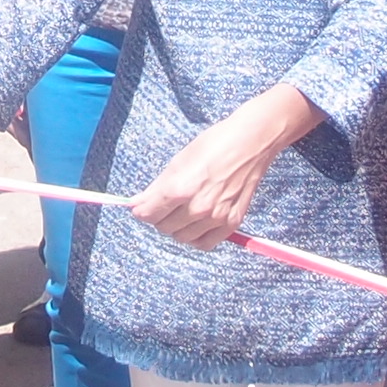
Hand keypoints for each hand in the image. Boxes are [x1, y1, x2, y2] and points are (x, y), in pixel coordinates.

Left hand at [124, 88, 315, 246]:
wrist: (250, 143)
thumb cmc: (214, 144)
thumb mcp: (178, 161)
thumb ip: (156, 188)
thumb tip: (136, 204)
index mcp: (180, 189)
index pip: (148, 214)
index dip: (141, 210)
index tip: (141, 206)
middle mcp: (198, 208)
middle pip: (163, 227)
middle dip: (159, 217)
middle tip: (165, 204)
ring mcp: (217, 218)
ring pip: (182, 237)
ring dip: (176, 227)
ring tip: (182, 211)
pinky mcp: (232, 222)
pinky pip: (205, 244)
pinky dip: (196, 237)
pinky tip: (196, 224)